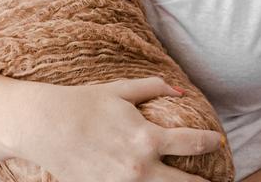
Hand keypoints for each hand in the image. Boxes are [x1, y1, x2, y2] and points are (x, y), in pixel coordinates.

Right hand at [19, 77, 220, 181]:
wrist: (43, 126)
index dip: (210, 142)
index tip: (217, 141)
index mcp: (147, 139)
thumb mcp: (122, 90)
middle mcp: (139, 167)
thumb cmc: (83, 104)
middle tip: (212, 180)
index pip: (193, 143)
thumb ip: (154, 88)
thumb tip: (181, 91)